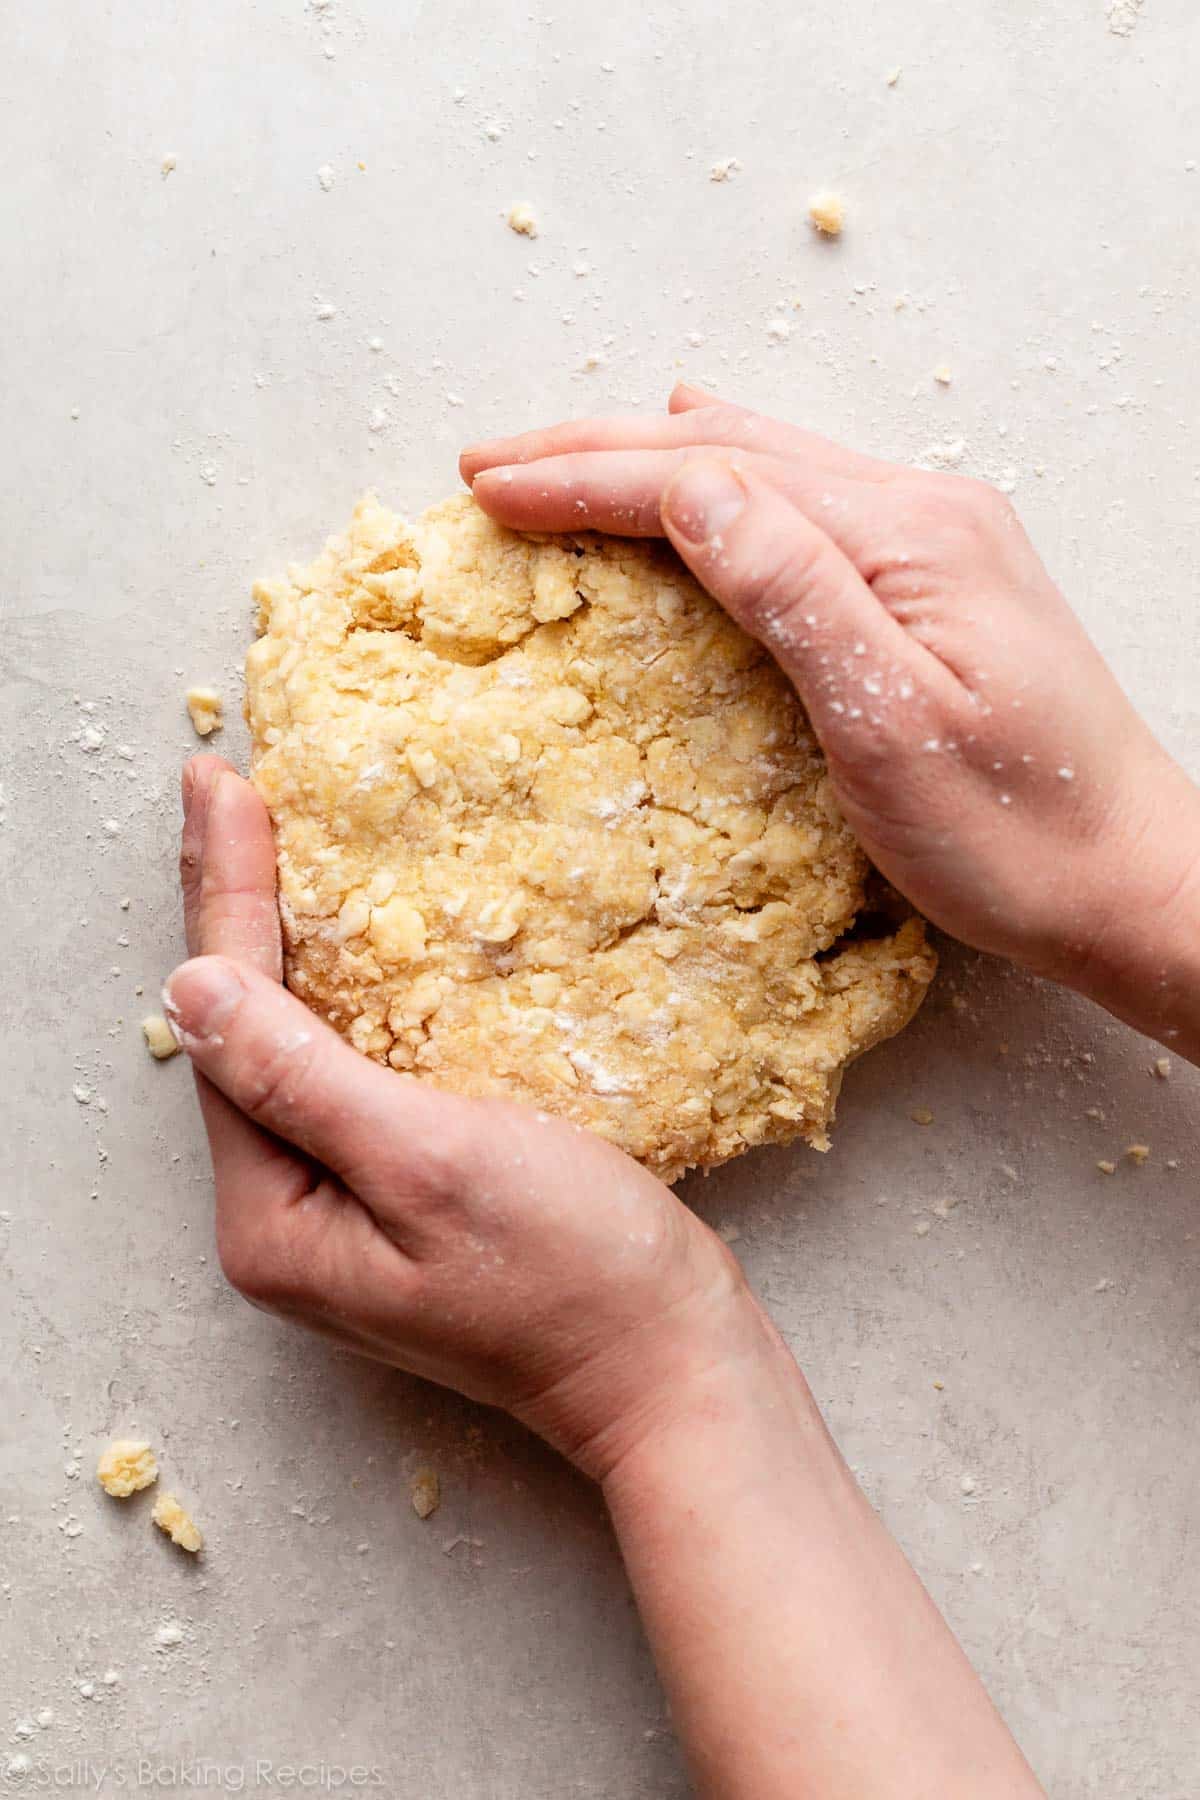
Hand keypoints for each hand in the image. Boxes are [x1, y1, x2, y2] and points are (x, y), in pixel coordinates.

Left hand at [171, 755, 752, 1477]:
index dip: (223, 897)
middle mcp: (283, 1224)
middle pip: (240, 1038)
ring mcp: (337, 1219)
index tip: (219, 784)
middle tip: (218, 788)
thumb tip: (191, 991)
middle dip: (230, 907)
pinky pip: (337, 1078)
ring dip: (273, 941)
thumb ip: (305, 1079)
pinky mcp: (392, 1204)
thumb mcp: (431, 1160)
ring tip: (256, 839)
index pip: (229, 1030)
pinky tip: (332, 942)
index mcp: (272, 1222)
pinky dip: (330, 995)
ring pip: (285, 1052)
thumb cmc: (573, 1271)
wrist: (671, 1368)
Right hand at [463, 384, 1199, 998]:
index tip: (489, 491)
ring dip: (648, 461)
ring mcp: (934, 539)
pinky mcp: (935, 581)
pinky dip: (718, 488)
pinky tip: (701, 478)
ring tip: (558, 464)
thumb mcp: (892, 723)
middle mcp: (922, 511)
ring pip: (763, 464)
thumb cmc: (1018, 834)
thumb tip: (687, 483)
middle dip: (596, 453)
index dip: (587, 479)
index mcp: (906, 535)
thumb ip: (791, 590)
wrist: (1130, 879)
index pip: (710, 477)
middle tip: (489, 469)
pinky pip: (801, 501)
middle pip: (729, 448)